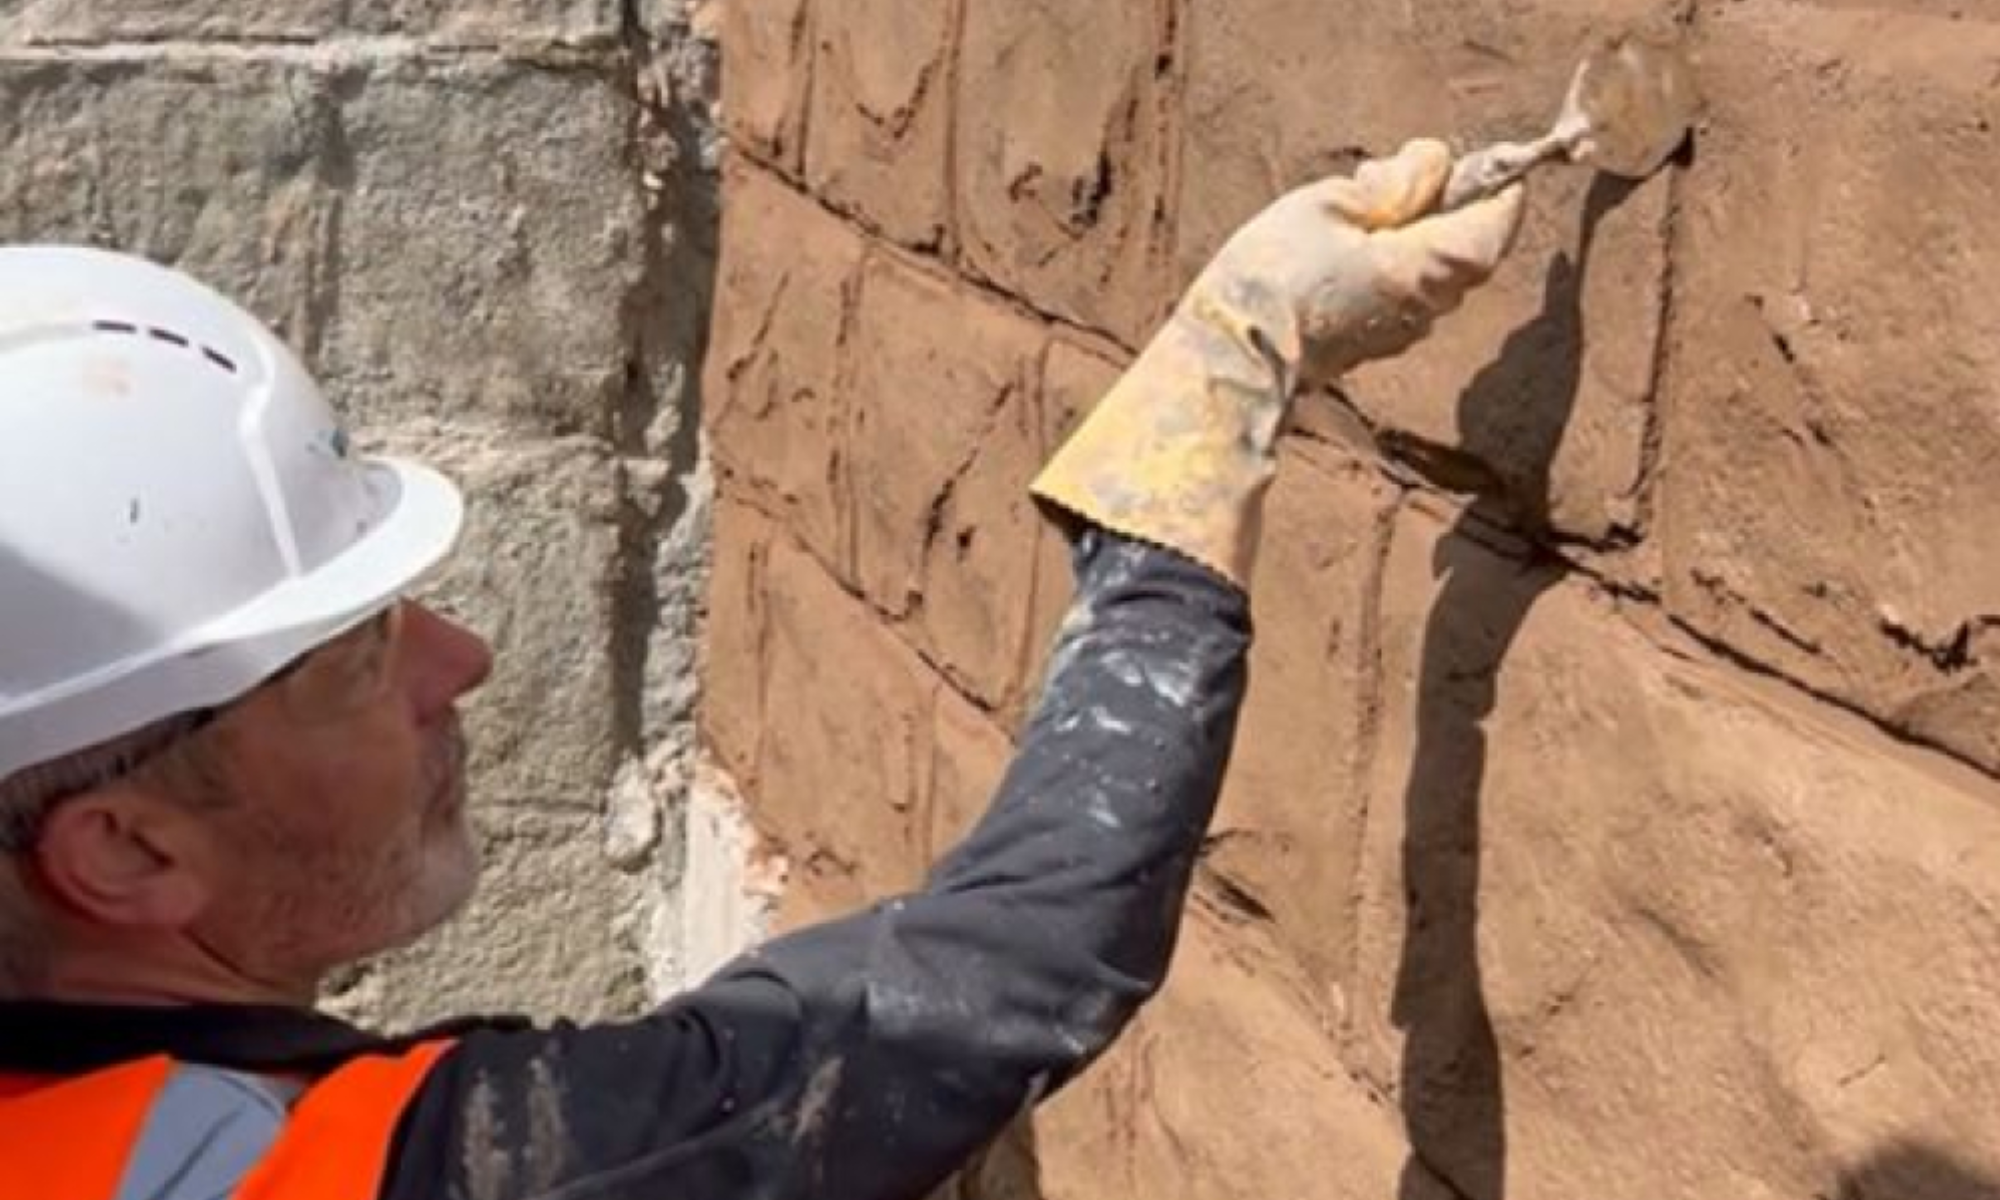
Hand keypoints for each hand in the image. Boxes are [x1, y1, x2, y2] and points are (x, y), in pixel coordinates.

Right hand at [1182, 138, 1525, 387]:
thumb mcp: (1332, 202)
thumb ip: (1397, 182)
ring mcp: (1401, 332)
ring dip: (1415, 234)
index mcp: (1425, 268)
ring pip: (1432, 271)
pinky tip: (1345, 248)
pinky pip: (1403, 294)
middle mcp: (1426, 308)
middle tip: (1407, 173)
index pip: (1495, 225)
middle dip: (1447, 205)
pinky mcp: (1372, 344)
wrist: (1232, 353)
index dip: (1502, 188)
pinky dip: (1392, 263)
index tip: (1497, 160)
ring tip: (1361, 208)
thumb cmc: (1275, 273)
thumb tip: (1435, 164)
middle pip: (1465, 248)